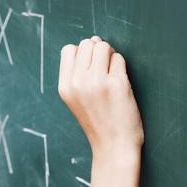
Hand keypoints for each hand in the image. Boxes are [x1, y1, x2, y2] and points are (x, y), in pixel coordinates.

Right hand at [59, 36, 143, 158]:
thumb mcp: (75, 99)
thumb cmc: (98, 121)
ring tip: (112, 73)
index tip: (90, 66)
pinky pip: (119, 58)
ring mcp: (97, 82)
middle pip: (86, 44)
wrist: (113, 146)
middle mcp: (78, 83)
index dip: (82, 53)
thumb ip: (77, 73)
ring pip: (103, 47)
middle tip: (104, 69)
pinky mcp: (117, 84)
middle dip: (97, 51)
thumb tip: (93, 41)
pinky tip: (120, 82)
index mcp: (65, 87)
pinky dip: (121, 66)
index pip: (69, 50)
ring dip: (110, 56)